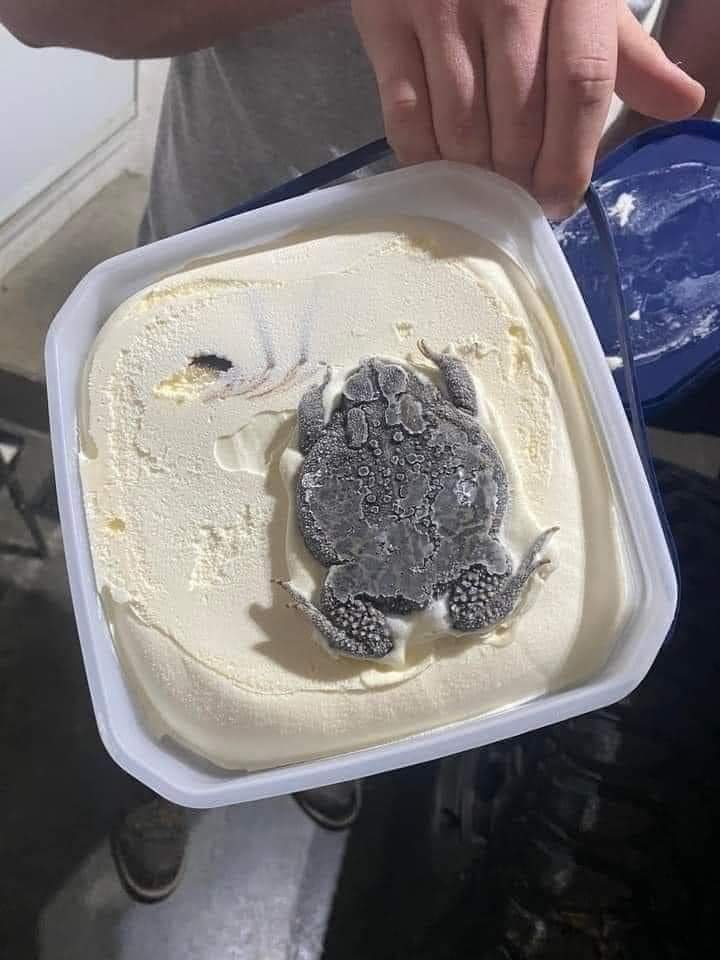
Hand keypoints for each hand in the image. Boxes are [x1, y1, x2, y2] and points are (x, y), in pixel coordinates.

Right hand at [352, 0, 704, 217]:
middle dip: (518, 179)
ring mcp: (440, 7)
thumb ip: (626, 52)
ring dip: (472, 176)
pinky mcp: (385, 22)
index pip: (581, 86)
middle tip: (515, 199)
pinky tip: (439, 168)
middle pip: (518, 121)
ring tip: (480, 187)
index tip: (558, 201)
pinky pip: (405, 118)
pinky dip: (423, 159)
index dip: (571, 159)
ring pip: (461, 129)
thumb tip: (682, 102)